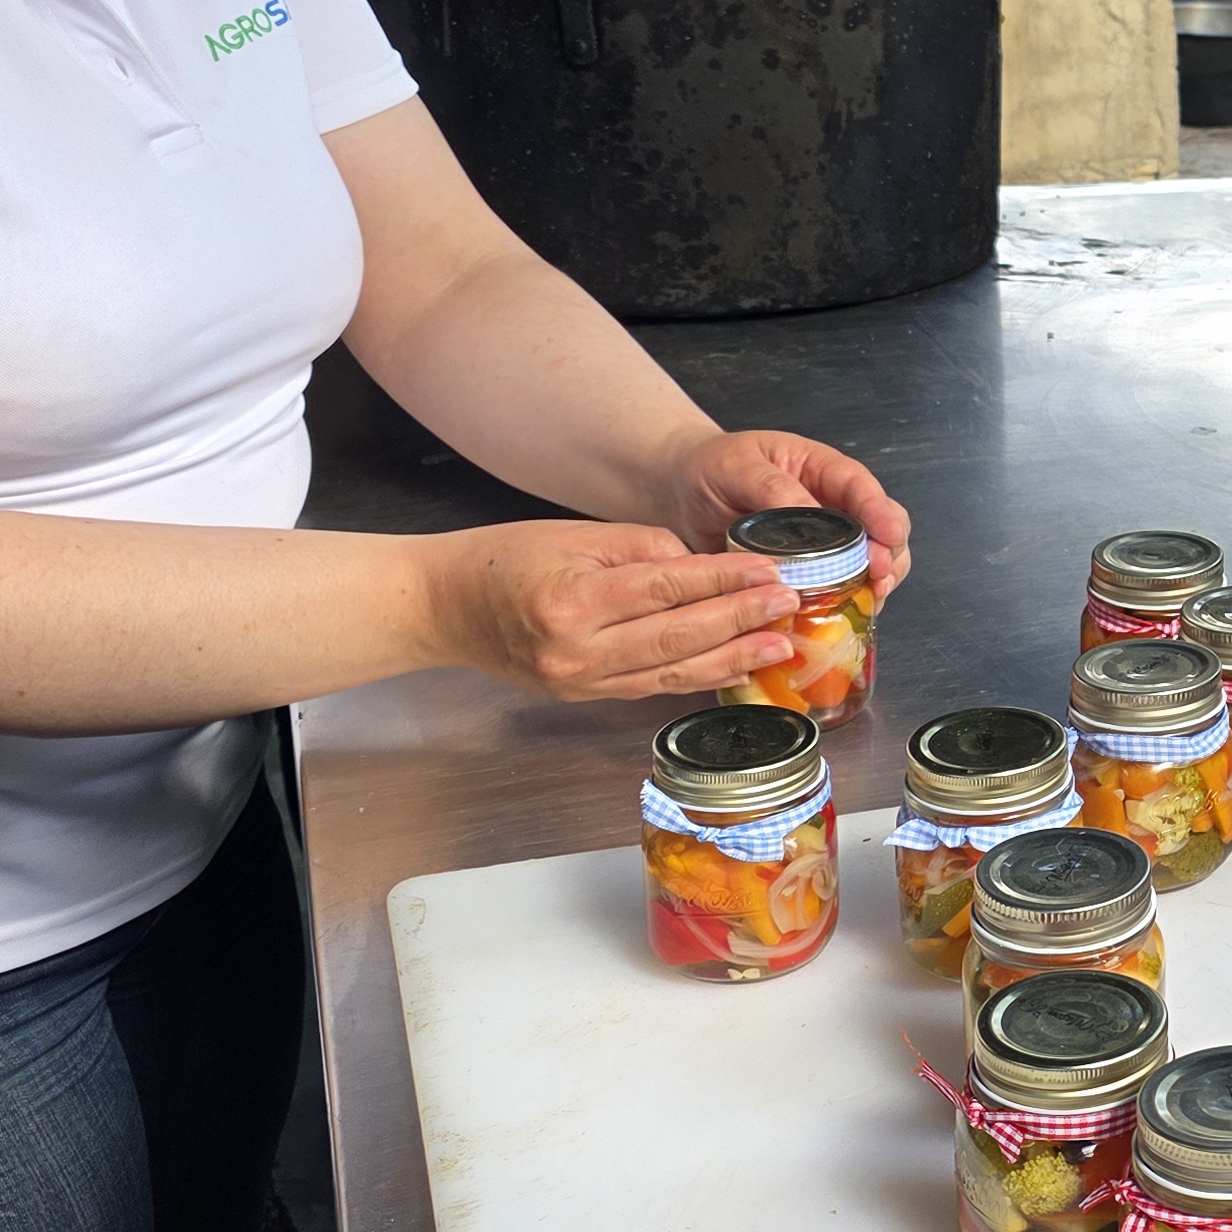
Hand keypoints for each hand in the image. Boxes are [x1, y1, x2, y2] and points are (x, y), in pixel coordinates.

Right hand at [426, 521, 803, 702]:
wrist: (443, 606)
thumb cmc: (503, 560)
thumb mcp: (573, 536)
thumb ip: (643, 549)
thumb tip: (703, 568)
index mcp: (572, 600)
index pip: (666, 588)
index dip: (724, 580)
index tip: (769, 571)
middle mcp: (577, 650)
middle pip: (677, 635)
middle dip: (740, 619)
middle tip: (788, 602)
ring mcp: (581, 681)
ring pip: (672, 670)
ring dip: (732, 657)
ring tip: (779, 644)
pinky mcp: (584, 696)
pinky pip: (652, 686)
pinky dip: (697, 676)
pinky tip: (735, 666)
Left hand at [662, 428, 909, 597]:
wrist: (679, 495)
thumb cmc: (710, 469)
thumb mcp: (735, 466)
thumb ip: (771, 486)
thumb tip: (807, 512)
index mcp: (818, 470)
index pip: (859, 486)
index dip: (880, 510)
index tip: (889, 534)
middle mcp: (830, 507)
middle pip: (879, 528)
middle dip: (887, 553)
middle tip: (879, 577)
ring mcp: (821, 544)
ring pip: (868, 562)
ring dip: (875, 583)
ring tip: (872, 600)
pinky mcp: (806, 574)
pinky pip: (836, 590)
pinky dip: (846, 605)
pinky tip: (843, 617)